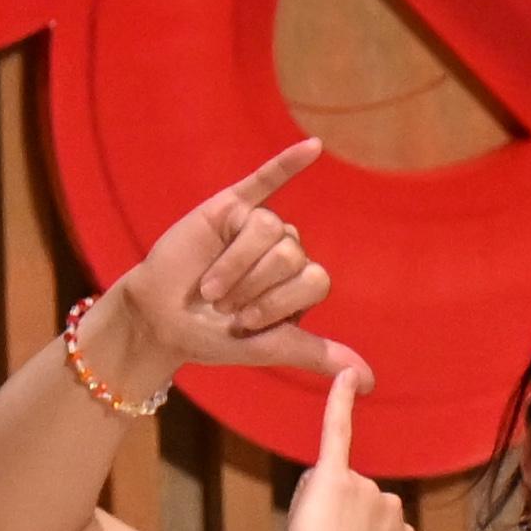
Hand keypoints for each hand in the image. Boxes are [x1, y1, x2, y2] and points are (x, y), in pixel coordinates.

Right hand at [99, 141, 358, 386]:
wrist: (160, 320)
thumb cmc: (214, 337)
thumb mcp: (268, 348)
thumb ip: (317, 355)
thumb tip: (370, 383)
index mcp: (303, 284)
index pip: (316, 280)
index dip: (279, 303)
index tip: (246, 324)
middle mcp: (288, 252)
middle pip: (293, 254)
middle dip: (253, 286)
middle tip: (223, 304)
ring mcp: (259, 229)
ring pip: (269, 228)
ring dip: (235, 264)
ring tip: (209, 286)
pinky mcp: (228, 207)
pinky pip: (265, 180)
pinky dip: (289, 163)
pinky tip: (314, 147)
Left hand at [278, 365, 417, 530]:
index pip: (366, 523)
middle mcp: (388, 503)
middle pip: (346, 500)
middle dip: (330, 521)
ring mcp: (366, 488)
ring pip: (331, 487)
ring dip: (317, 510)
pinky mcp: (335, 475)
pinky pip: (338, 430)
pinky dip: (341, 400)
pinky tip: (348, 377)